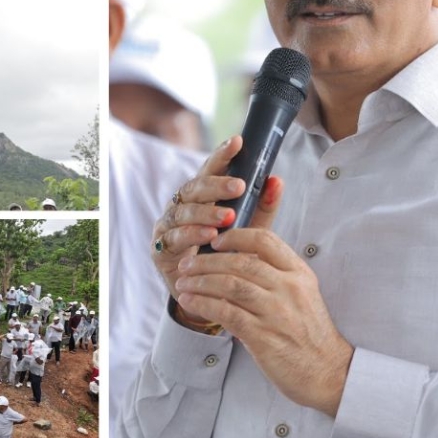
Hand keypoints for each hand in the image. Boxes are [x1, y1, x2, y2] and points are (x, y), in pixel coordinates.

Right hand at [150, 135, 247, 317]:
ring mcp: (168, 226)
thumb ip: (262, 206)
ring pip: (182, 211)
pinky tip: (208, 236)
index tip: (238, 142)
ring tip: (228, 217)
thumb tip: (277, 179)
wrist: (207, 294)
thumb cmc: (226, 254)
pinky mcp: (160, 249)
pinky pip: (174, 237)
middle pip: (193, 188)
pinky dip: (191, 235)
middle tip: (239, 186)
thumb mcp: (249, 229)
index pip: (210, 170)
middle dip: (215, 186)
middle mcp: (181, 205)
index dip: (222, 156)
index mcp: (201, 196)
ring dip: (206, 212)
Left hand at [173, 176, 352, 417]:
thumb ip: (274, 274)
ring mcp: (276, 312)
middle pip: (240, 262)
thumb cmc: (308, 332)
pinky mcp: (263, 335)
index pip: (264, 240)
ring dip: (199, 282)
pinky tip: (189, 302)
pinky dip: (202, 304)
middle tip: (187, 266)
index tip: (215, 242)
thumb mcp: (301, 294)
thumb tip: (235, 258)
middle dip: (206, 261)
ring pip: (229, 284)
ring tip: (183, 284)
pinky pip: (225, 312)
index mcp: (299, 273)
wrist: (328, 372)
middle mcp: (289, 288)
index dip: (235, 236)